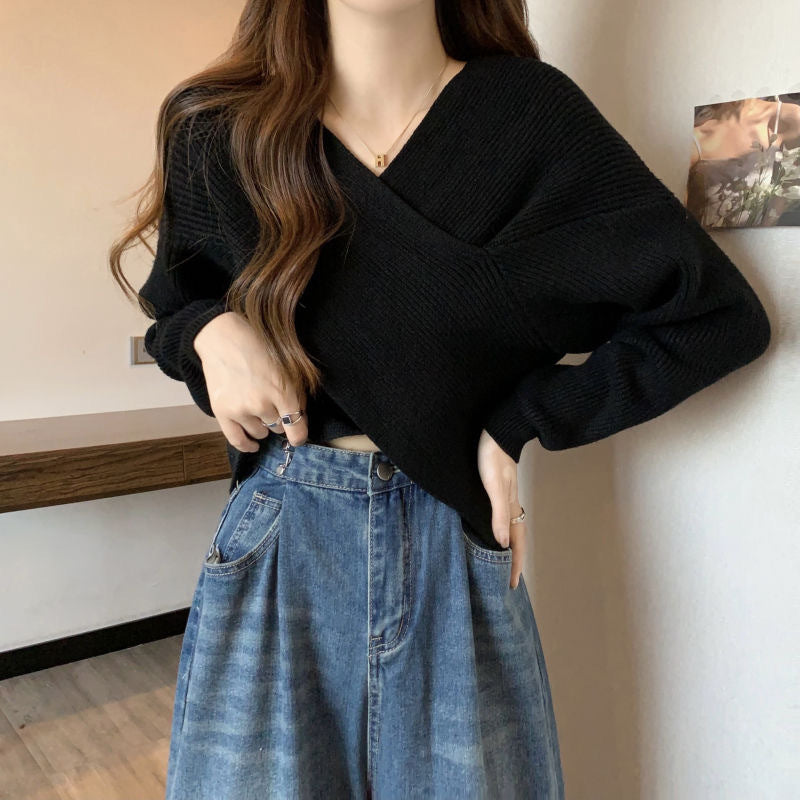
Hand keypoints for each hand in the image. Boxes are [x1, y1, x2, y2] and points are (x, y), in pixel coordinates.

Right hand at [193, 311, 308, 452]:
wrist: (223, 338)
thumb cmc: (259, 348)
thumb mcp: (288, 368)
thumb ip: (296, 395)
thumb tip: (300, 420)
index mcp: (282, 392)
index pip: (296, 429)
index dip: (300, 435)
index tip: (299, 436)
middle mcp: (262, 405)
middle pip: (279, 428)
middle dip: (279, 418)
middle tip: (273, 404)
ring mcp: (240, 410)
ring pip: (260, 433)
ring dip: (263, 425)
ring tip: (259, 409)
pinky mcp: (222, 412)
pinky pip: (237, 441)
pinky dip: (247, 445)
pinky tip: (253, 445)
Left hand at [477, 428, 526, 588]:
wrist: (496, 432)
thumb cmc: (493, 457)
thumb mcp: (494, 486)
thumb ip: (498, 513)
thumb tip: (501, 542)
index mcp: (511, 507)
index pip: (516, 543)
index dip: (513, 564)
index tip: (510, 585)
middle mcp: (510, 505)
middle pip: (515, 540)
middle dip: (513, 561)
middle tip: (507, 582)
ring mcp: (505, 498)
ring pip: (509, 530)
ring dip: (508, 549)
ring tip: (502, 564)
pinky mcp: (498, 490)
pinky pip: (502, 518)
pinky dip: (501, 532)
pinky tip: (493, 534)